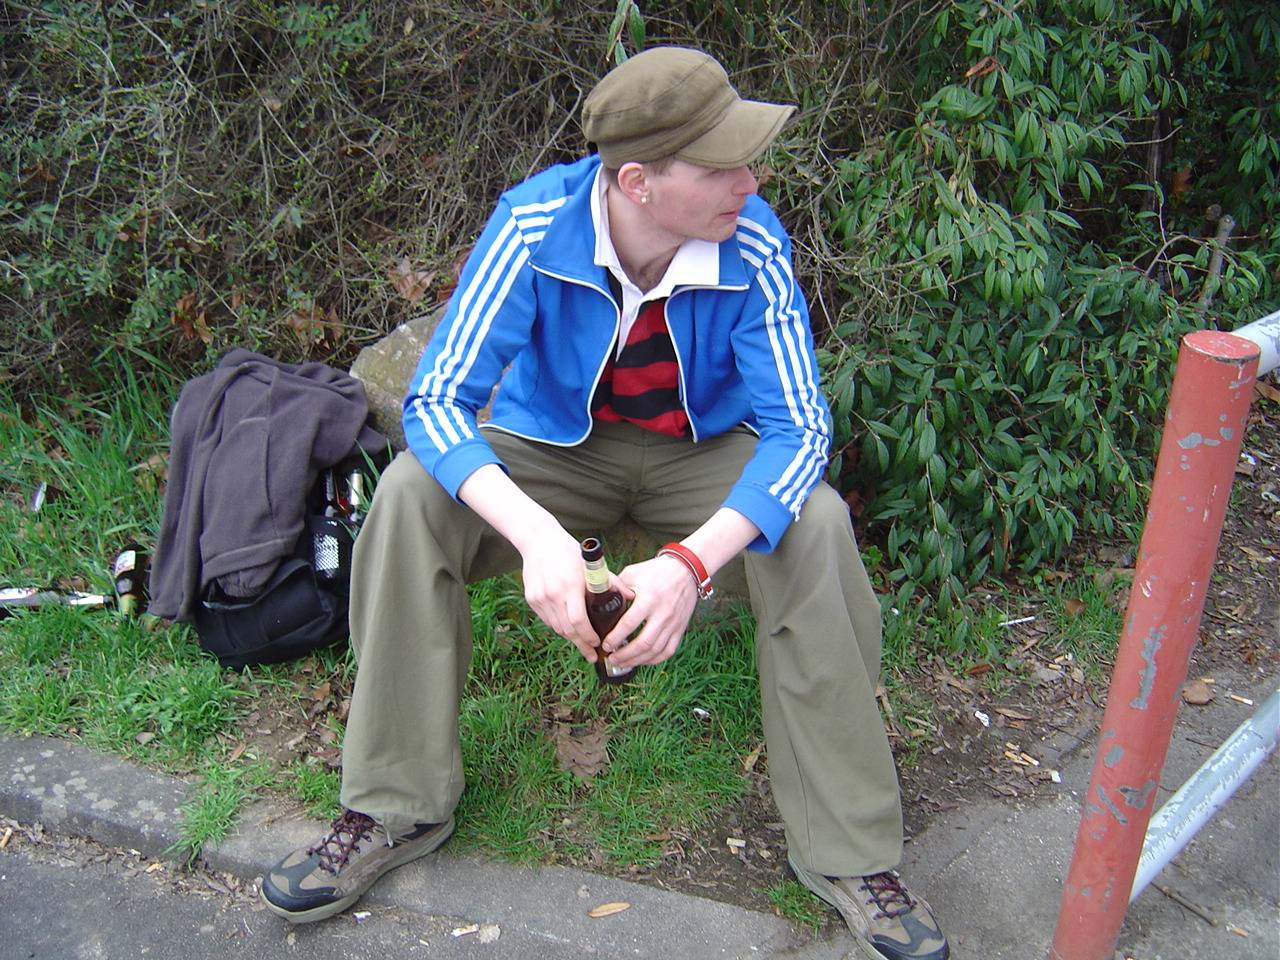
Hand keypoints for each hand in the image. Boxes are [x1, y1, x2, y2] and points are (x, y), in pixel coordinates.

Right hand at [517, 525, 605, 661]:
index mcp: (571, 587)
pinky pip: (547, 620)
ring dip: (570, 637)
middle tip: (592, 654)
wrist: (539, 541)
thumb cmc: (569, 552)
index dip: (588, 637)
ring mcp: (540, 599)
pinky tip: (568, 627)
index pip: (579, 622)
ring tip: (582, 643)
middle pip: (567, 630)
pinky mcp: (531, 599)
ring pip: (556, 628)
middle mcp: (553, 595)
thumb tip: (632, 596)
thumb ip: (612, 582)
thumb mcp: (593, 564)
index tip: (597, 644)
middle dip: (581, 644)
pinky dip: (559, 626)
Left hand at [602, 554, 698, 668]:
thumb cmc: (657, 571)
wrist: (686, 570)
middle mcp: (662, 614)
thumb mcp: (633, 573)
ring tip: (622, 663)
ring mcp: (673, 623)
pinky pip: (668, 651)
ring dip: (637, 660)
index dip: (615, 638)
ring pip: (655, 651)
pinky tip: (642, 661)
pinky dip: (654, 660)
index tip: (605, 645)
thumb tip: (600, 600)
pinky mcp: (680, 629)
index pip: (629, 624)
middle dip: (625, 655)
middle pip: (643, 643)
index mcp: (648, 599)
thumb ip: (617, 587)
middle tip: (611, 658)